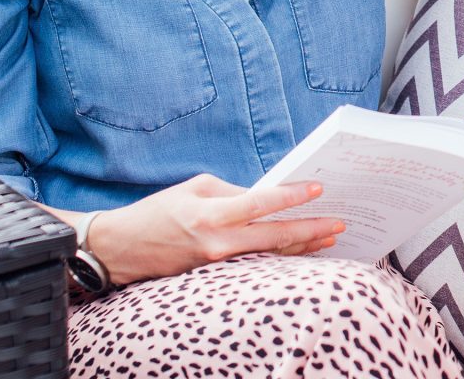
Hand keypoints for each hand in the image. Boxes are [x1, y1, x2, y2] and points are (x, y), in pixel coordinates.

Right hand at [89, 173, 344, 285]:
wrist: (124, 247)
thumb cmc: (159, 211)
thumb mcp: (194, 188)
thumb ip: (232, 192)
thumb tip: (265, 196)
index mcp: (211, 212)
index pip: (260, 203)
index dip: (291, 196)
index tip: (317, 189)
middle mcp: (218, 241)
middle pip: (274, 236)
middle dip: (310, 229)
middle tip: (339, 222)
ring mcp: (218, 263)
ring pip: (270, 255)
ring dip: (302, 246)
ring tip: (329, 237)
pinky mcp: (216, 275)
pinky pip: (256, 264)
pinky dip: (280, 257)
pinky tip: (299, 252)